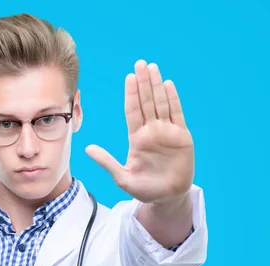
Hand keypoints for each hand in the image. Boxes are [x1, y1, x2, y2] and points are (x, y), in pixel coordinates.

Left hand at [86, 60, 193, 204]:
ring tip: (152, 68)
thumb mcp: (122, 178)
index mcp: (137, 138)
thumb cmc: (144, 189)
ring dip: (157, 86)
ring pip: (161, 104)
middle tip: (140, 63)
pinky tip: (168, 85)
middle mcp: (152, 131)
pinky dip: (173, 100)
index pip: (133, 111)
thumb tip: (87, 148)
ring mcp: (167, 132)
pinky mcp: (182, 137)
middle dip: (143, 83)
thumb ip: (107, 162)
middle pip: (147, 102)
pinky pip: (177, 115)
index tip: (128, 77)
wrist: (167, 198)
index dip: (131, 94)